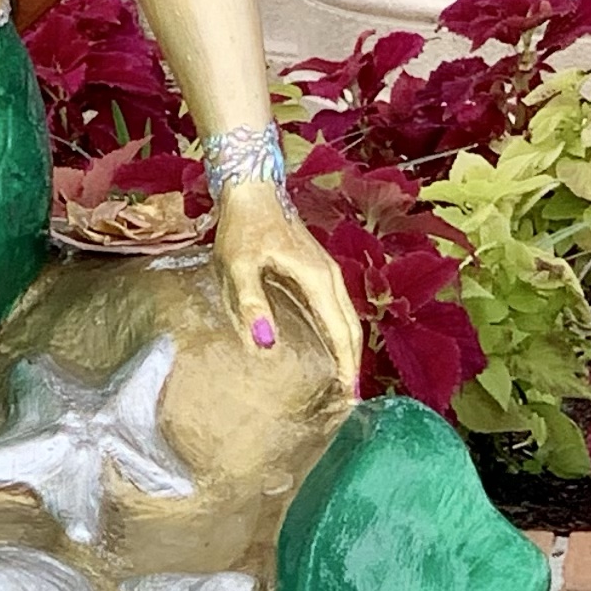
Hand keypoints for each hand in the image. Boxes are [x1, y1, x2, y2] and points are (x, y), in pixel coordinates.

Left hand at [211, 180, 362, 383]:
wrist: (251, 189)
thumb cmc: (242, 228)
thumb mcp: (238, 267)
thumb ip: (251, 303)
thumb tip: (267, 345)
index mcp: (317, 280)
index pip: (342, 332)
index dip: (347, 366)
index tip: (348, 397)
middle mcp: (330, 277)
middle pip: (352, 328)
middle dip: (353, 364)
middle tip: (347, 401)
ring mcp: (327, 271)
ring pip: (348, 318)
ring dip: (349, 350)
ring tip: (341, 382)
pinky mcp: (318, 269)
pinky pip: (338, 308)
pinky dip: (341, 333)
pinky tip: (328, 347)